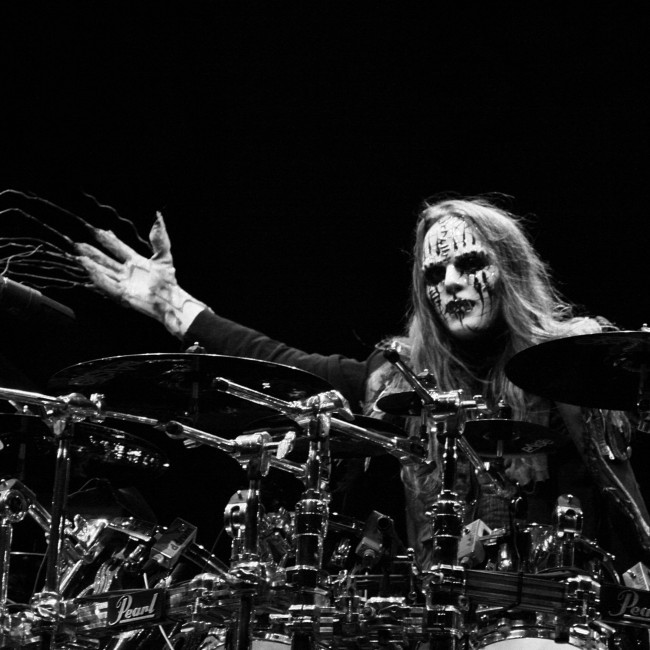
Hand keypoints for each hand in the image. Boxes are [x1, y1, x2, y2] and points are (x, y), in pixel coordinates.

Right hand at [76, 212, 205, 336]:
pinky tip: (90, 270)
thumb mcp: (164, 257)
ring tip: (78, 257)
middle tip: (77, 244)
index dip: (108, 240)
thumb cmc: (168, 281)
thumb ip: (160, 239)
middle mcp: (127, 272)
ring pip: (103, 272)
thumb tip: (158, 217)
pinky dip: (98, 278)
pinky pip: (107, 285)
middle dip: (92, 252)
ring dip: (91, 265)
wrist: (171, 300)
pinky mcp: (122, 295)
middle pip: (105, 260)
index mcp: (136, 262)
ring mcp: (123, 283)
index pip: (118, 248)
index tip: (97, 230)